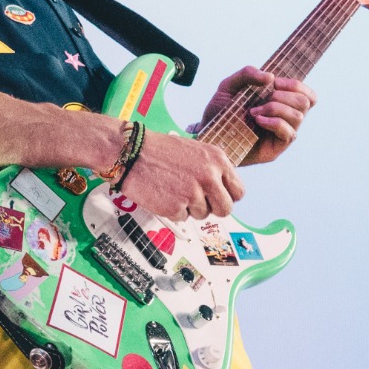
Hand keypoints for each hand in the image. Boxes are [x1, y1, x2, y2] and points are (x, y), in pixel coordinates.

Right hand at [119, 133, 243, 219]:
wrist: (130, 152)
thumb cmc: (158, 150)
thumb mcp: (196, 151)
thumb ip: (212, 170)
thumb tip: (221, 191)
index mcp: (218, 160)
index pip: (238, 192)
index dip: (226, 197)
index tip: (216, 197)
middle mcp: (209, 177)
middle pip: (225, 209)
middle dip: (212, 209)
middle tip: (197, 202)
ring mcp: (193, 193)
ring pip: (202, 215)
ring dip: (189, 208)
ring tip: (173, 191)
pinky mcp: (176, 207)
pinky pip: (182, 217)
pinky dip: (172, 211)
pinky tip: (163, 195)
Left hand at [200, 66, 316, 165]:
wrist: (206, 135)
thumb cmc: (220, 112)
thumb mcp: (229, 86)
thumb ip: (247, 74)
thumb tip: (270, 76)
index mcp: (281, 103)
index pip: (307, 94)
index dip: (296, 85)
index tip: (274, 83)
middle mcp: (286, 119)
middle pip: (305, 102)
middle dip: (284, 96)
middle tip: (263, 98)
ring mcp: (282, 134)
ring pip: (298, 116)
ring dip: (275, 108)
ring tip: (253, 112)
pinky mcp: (276, 148)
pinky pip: (288, 133)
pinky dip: (274, 122)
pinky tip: (257, 121)